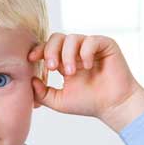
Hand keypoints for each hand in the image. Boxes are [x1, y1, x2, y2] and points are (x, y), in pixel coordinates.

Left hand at [28, 33, 143, 131]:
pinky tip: (87, 67)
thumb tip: (29, 80)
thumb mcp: (58, 100)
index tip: (32, 59)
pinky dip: (85, 52)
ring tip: (70, 73)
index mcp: (64, 61)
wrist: (113, 107)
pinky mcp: (106, 45)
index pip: (48, 47)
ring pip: (72, 38)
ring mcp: (91, 47)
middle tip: (52, 67)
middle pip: (57, 38)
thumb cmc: (88, 103)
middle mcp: (77, 51)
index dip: (39, 50)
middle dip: (50, 51)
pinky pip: (91, 40)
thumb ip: (41, 93)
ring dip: (67, 55)